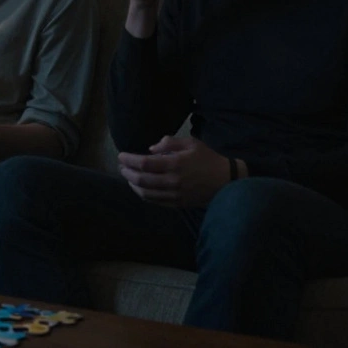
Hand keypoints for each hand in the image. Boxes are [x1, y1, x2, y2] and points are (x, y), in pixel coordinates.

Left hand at [116, 136, 232, 206]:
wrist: (226, 180)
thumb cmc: (208, 158)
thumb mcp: (191, 143)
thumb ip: (169, 142)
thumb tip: (151, 149)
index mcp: (175, 164)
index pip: (144, 163)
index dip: (129, 160)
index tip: (121, 156)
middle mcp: (172, 181)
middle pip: (141, 180)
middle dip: (127, 173)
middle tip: (121, 166)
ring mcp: (174, 195)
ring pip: (145, 193)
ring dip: (132, 184)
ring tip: (128, 177)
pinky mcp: (177, 204)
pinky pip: (154, 201)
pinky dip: (143, 194)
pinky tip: (140, 188)